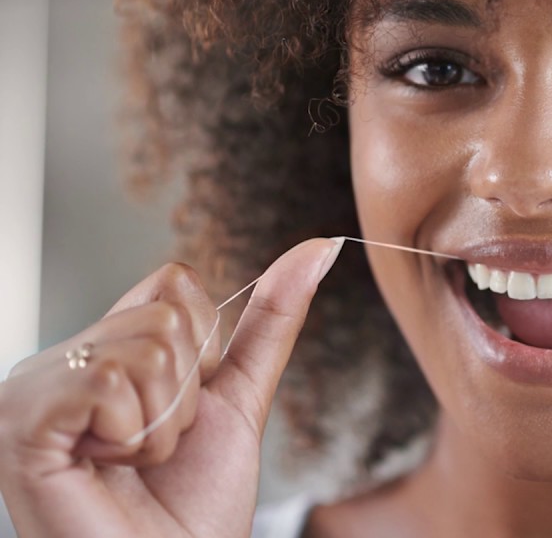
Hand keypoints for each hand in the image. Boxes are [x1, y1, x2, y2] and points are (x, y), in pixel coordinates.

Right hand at [0, 239, 340, 537]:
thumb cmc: (194, 506)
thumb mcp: (240, 399)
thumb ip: (271, 321)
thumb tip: (318, 249)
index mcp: (104, 349)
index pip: (175, 282)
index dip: (205, 348)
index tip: (183, 409)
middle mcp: (60, 361)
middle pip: (166, 313)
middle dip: (187, 393)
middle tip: (155, 449)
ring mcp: (33, 390)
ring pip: (147, 347)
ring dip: (164, 421)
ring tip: (132, 463)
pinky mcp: (21, 423)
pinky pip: (108, 382)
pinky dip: (133, 434)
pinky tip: (106, 468)